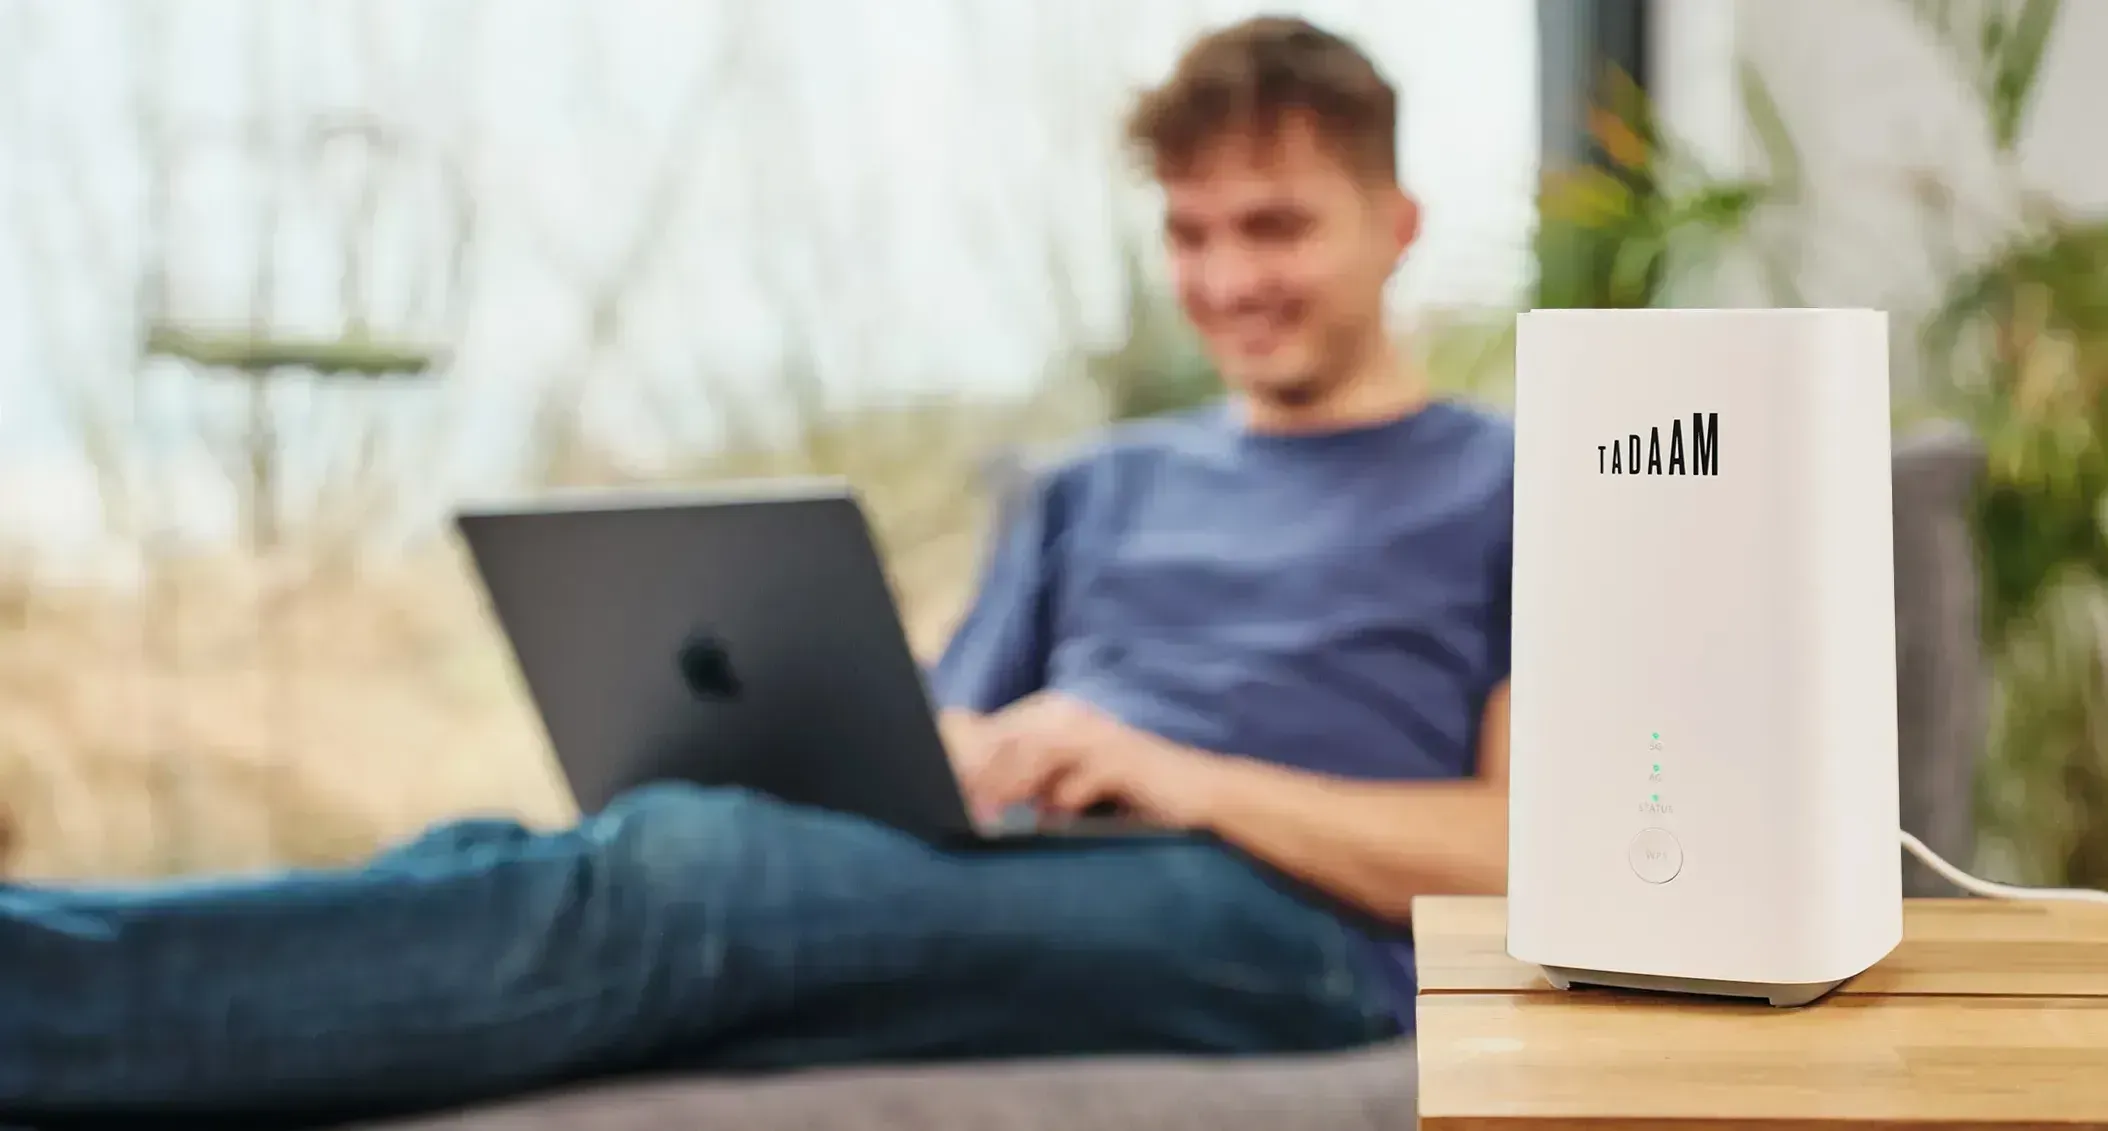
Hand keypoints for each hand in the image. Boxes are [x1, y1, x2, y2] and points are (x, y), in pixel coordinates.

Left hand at [963, 692, 1239, 828]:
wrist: (1198, 796)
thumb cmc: (1124, 796)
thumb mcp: (1065, 787)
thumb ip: (1026, 785)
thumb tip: (973, 804)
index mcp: (1051, 719)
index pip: (991, 730)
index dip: (960, 758)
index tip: (932, 790)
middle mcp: (1070, 718)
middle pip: (1007, 737)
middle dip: (975, 772)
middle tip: (948, 808)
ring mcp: (1098, 735)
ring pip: (1037, 751)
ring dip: (1008, 784)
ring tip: (983, 817)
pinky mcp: (1124, 758)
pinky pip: (1080, 774)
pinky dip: (1059, 798)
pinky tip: (1045, 822)